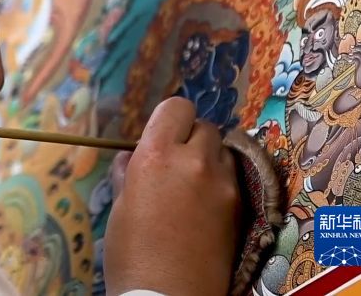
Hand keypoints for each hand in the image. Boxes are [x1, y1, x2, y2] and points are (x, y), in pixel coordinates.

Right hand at [104, 97, 239, 295]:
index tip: (161, 137)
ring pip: (222, 151)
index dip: (169, 120)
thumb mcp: (120, 207)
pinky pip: (233, 178)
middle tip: (175, 162)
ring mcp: (223, 184)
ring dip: (208, 159)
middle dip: (190, 138)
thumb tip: (132, 157)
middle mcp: (193, 161)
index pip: (176, 108)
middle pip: (204, 126)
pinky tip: (205, 206)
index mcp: (156, 155)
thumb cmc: (132, 254)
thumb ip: (129, 173)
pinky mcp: (240, 207)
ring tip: (192, 185)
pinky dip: (221, 182)